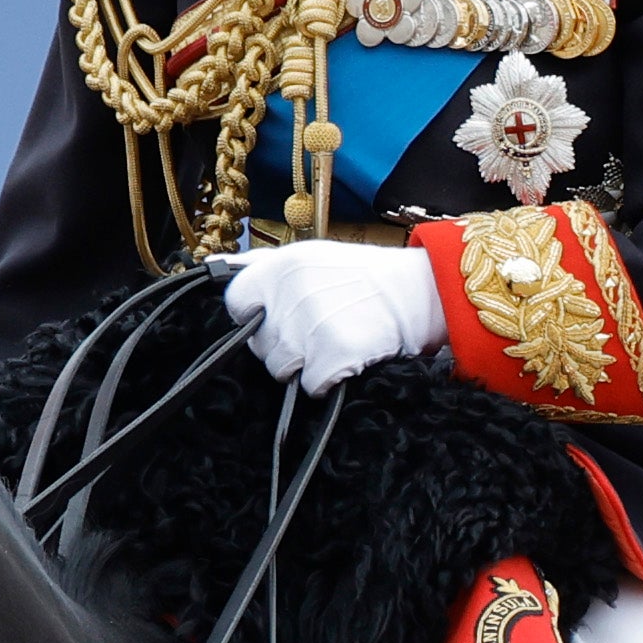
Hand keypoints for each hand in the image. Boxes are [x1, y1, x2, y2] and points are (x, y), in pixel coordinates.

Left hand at [221, 240, 447, 387]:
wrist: (422, 290)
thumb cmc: (368, 277)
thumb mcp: (314, 257)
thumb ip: (267, 267)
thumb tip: (219, 268)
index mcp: (283, 265)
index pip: (236, 301)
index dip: (253, 317)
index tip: (272, 319)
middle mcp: (291, 292)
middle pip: (259, 342)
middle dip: (283, 345)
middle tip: (317, 330)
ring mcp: (311, 325)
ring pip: (281, 368)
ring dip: (305, 365)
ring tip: (333, 342)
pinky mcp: (333, 353)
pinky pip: (311, 385)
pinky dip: (328, 381)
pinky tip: (347, 359)